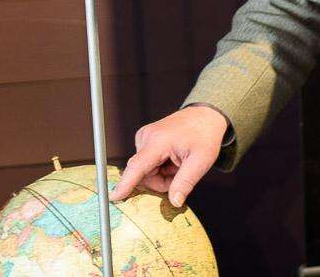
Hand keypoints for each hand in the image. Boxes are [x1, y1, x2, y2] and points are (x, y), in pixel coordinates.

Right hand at [109, 105, 228, 207]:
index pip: (138, 166)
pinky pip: (147, 164)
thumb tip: (175, 202)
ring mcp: (144, 137)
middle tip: (179, 173)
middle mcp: (146, 137)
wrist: (204, 116)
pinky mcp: (144, 139)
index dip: (126, 183)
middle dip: (161, 180)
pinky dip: (159, 167)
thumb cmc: (204, 136)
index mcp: (159, 141)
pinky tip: (172, 158)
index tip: (114, 197)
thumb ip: (185, 183)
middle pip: (143, 174)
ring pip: (145, 171)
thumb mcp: (201, 162)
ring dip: (161, 174)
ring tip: (177, 163)